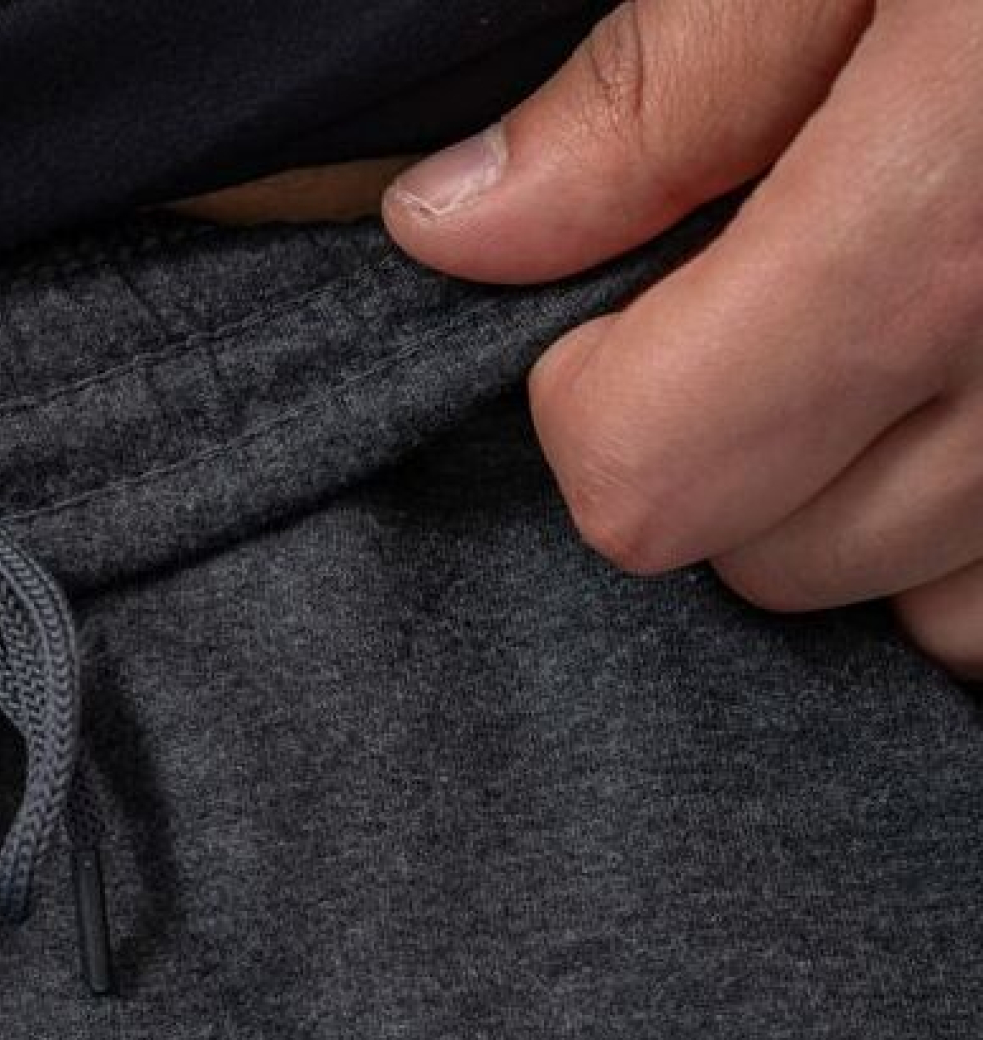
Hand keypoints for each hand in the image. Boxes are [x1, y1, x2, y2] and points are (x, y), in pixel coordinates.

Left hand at [379, 0, 982, 676]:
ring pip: (913, 606)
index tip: (617, 307)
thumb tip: (458, 226)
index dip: (593, 398)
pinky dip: (969, 543)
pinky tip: (961, 405)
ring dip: (864, 505)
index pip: (652, 475)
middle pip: (770, 562)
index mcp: (942, 232)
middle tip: (780, 291)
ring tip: (897, 327)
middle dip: (730, 453)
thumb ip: (671, 84)